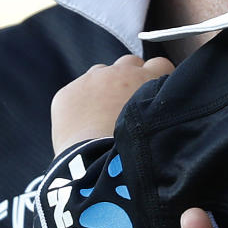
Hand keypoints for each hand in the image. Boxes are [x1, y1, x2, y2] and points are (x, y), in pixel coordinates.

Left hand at [50, 54, 174, 152]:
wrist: (95, 164)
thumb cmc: (130, 150)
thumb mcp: (156, 122)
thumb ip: (158, 106)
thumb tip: (156, 107)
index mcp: (145, 79)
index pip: (159, 64)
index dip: (157, 77)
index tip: (153, 89)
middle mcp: (119, 73)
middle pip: (129, 63)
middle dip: (129, 77)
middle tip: (127, 102)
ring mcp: (91, 80)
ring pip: (101, 73)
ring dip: (104, 86)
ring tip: (103, 113)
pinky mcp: (68, 93)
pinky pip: (76, 90)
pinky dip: (80, 102)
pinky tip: (83, 123)